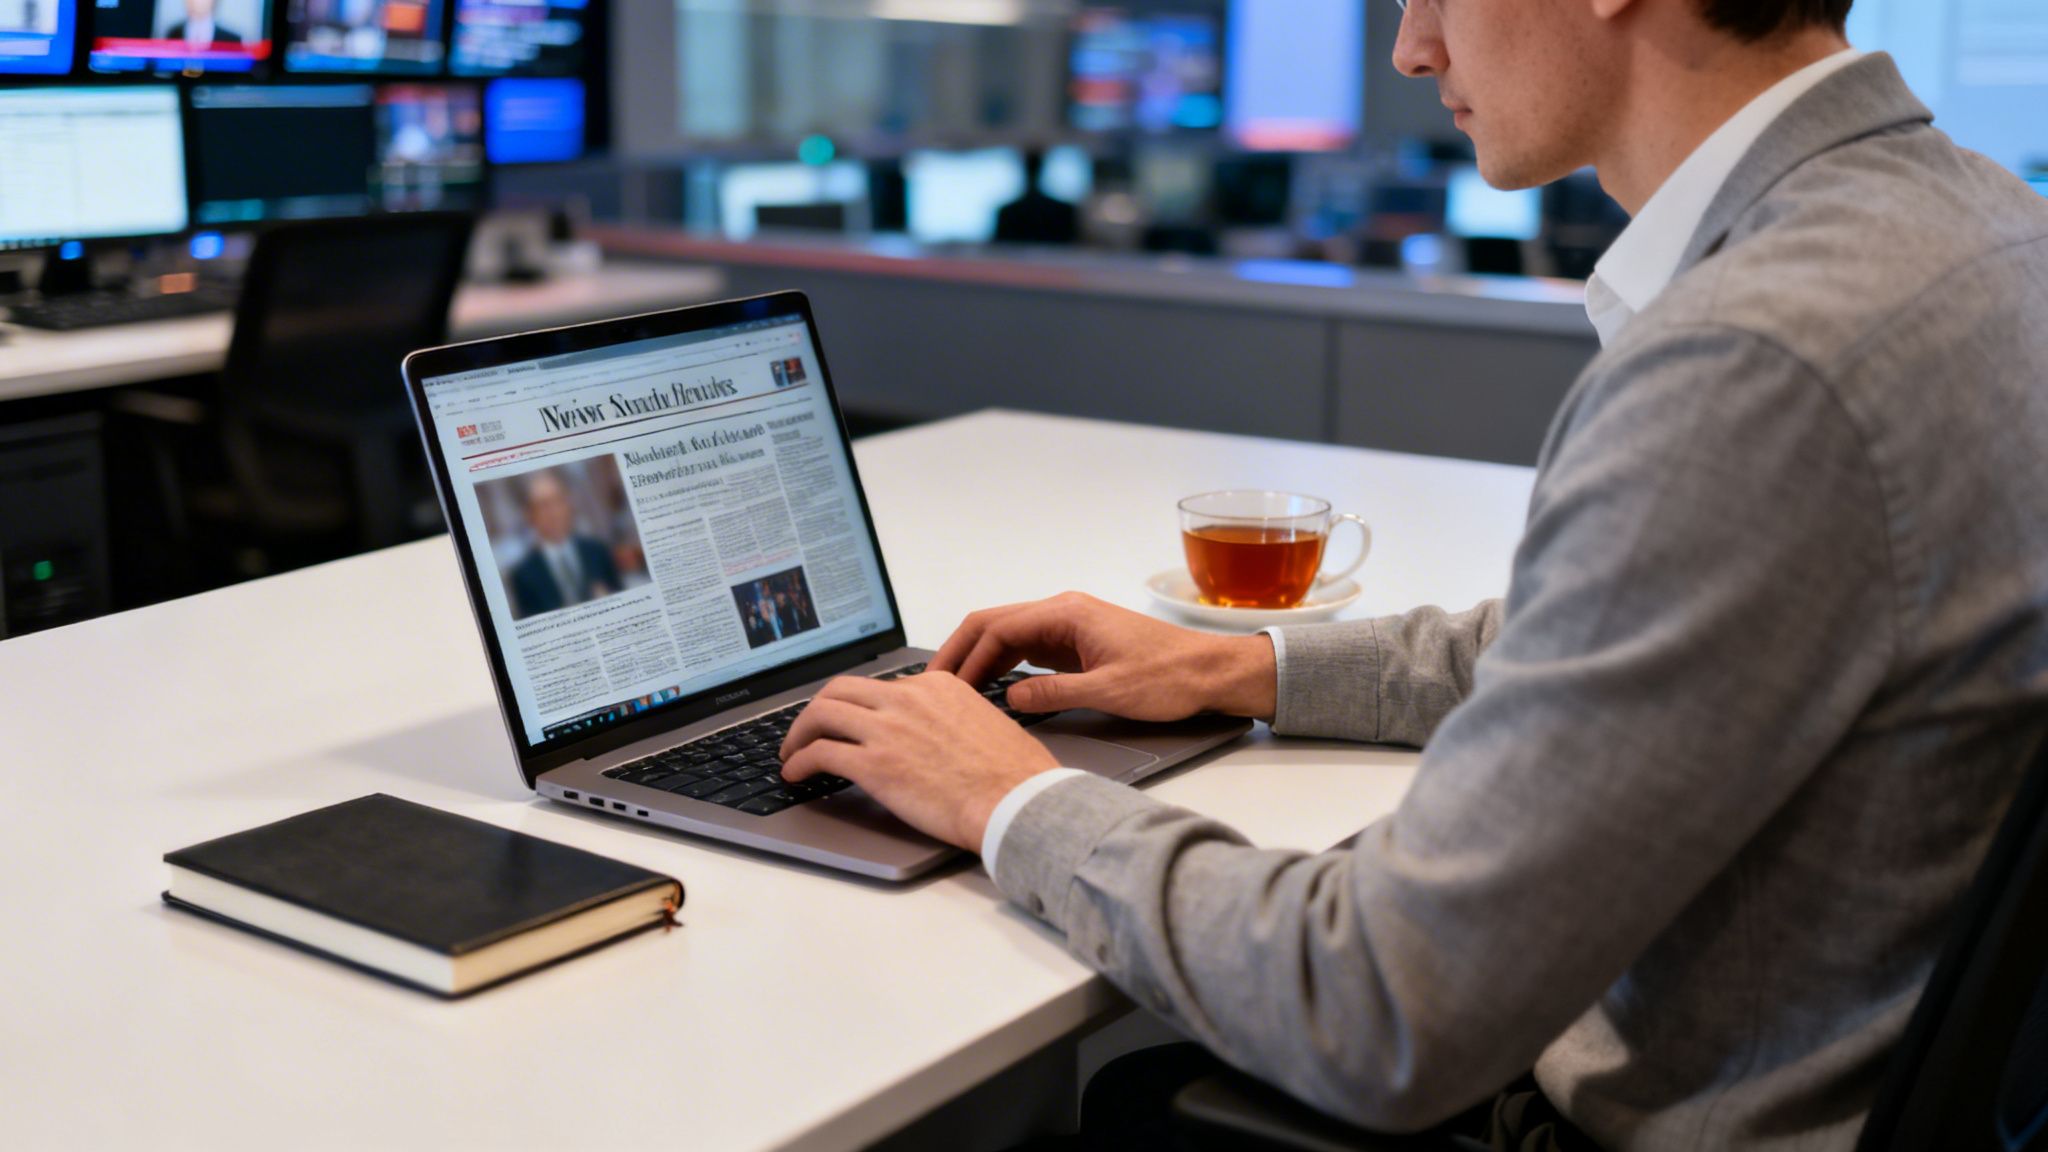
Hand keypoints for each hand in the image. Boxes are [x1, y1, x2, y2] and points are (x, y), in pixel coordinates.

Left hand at [779, 672, 1058, 850]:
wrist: (1015, 800)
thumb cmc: (1012, 774)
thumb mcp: (983, 722)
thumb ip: (949, 717)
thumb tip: (932, 734)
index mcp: (936, 685)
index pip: (880, 687)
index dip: (857, 706)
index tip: (849, 722)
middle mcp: (907, 698)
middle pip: (841, 690)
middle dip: (817, 710)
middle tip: (808, 730)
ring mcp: (887, 729)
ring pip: (822, 714)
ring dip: (799, 733)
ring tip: (792, 753)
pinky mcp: (873, 764)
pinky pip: (820, 753)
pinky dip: (799, 762)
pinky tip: (796, 774)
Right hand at [931, 592, 1277, 721]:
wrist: (1210, 672)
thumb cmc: (1170, 677)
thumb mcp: (1109, 692)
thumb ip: (1054, 695)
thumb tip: (1009, 698)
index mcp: (1068, 613)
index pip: (997, 627)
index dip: (964, 656)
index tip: (943, 684)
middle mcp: (1064, 612)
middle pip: (994, 625)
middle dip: (962, 653)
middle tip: (934, 686)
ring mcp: (1069, 627)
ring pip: (1008, 637)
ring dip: (980, 661)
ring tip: (956, 693)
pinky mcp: (1077, 645)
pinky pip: (1027, 650)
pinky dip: (1003, 667)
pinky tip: (992, 690)